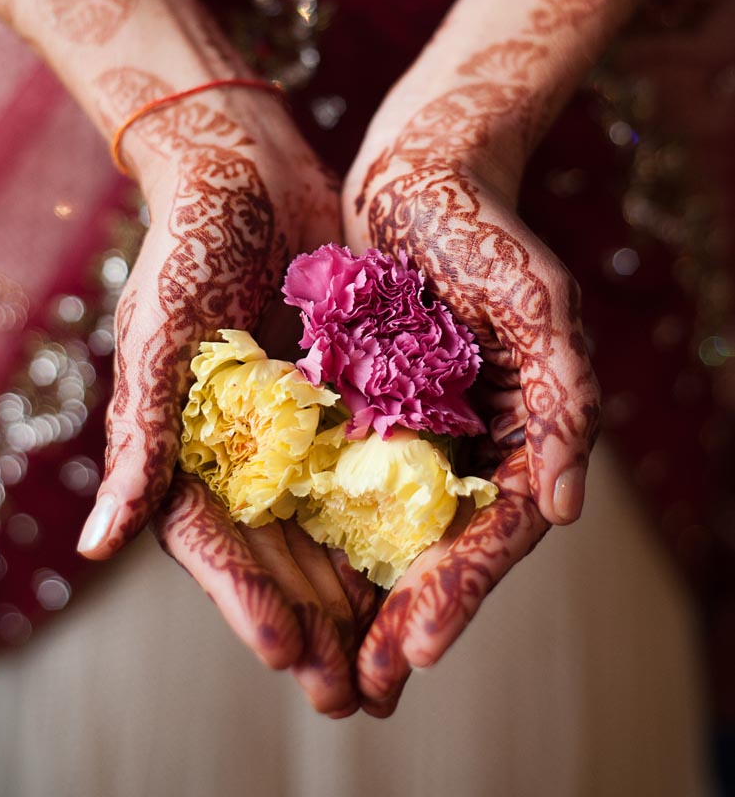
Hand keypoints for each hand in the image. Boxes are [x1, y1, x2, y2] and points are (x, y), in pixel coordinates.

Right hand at [77, 70, 376, 714]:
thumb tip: (96, 548)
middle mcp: (243, 445)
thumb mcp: (160, 338)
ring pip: (330, 519)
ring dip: (359, 584)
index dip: (250, 602)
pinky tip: (431, 548)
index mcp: (187, 444)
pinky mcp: (343, 387)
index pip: (216, 543)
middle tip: (358, 690)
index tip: (292, 655)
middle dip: (315, 620)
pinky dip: (394, 506)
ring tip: (399, 645)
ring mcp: (296, 419)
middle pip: (278, 551)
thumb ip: (140, 440)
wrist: (246, 167)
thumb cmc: (187, 243)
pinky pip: (371, 458)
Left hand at [343, 78, 599, 714]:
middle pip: (443, 545)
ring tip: (321, 658)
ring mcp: (417, 424)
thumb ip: (563, 395)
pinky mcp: (365, 402)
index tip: (419, 645)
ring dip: (361, 593)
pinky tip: (286, 569)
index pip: (501, 529)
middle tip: (365, 682)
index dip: (464, 591)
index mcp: (524, 426)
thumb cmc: (485, 226)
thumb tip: (567, 509)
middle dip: (407, 613)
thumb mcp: (538, 300)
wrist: (418, 169)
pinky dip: (322, 524)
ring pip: (390, 526)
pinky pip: (344, 474)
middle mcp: (471, 438)